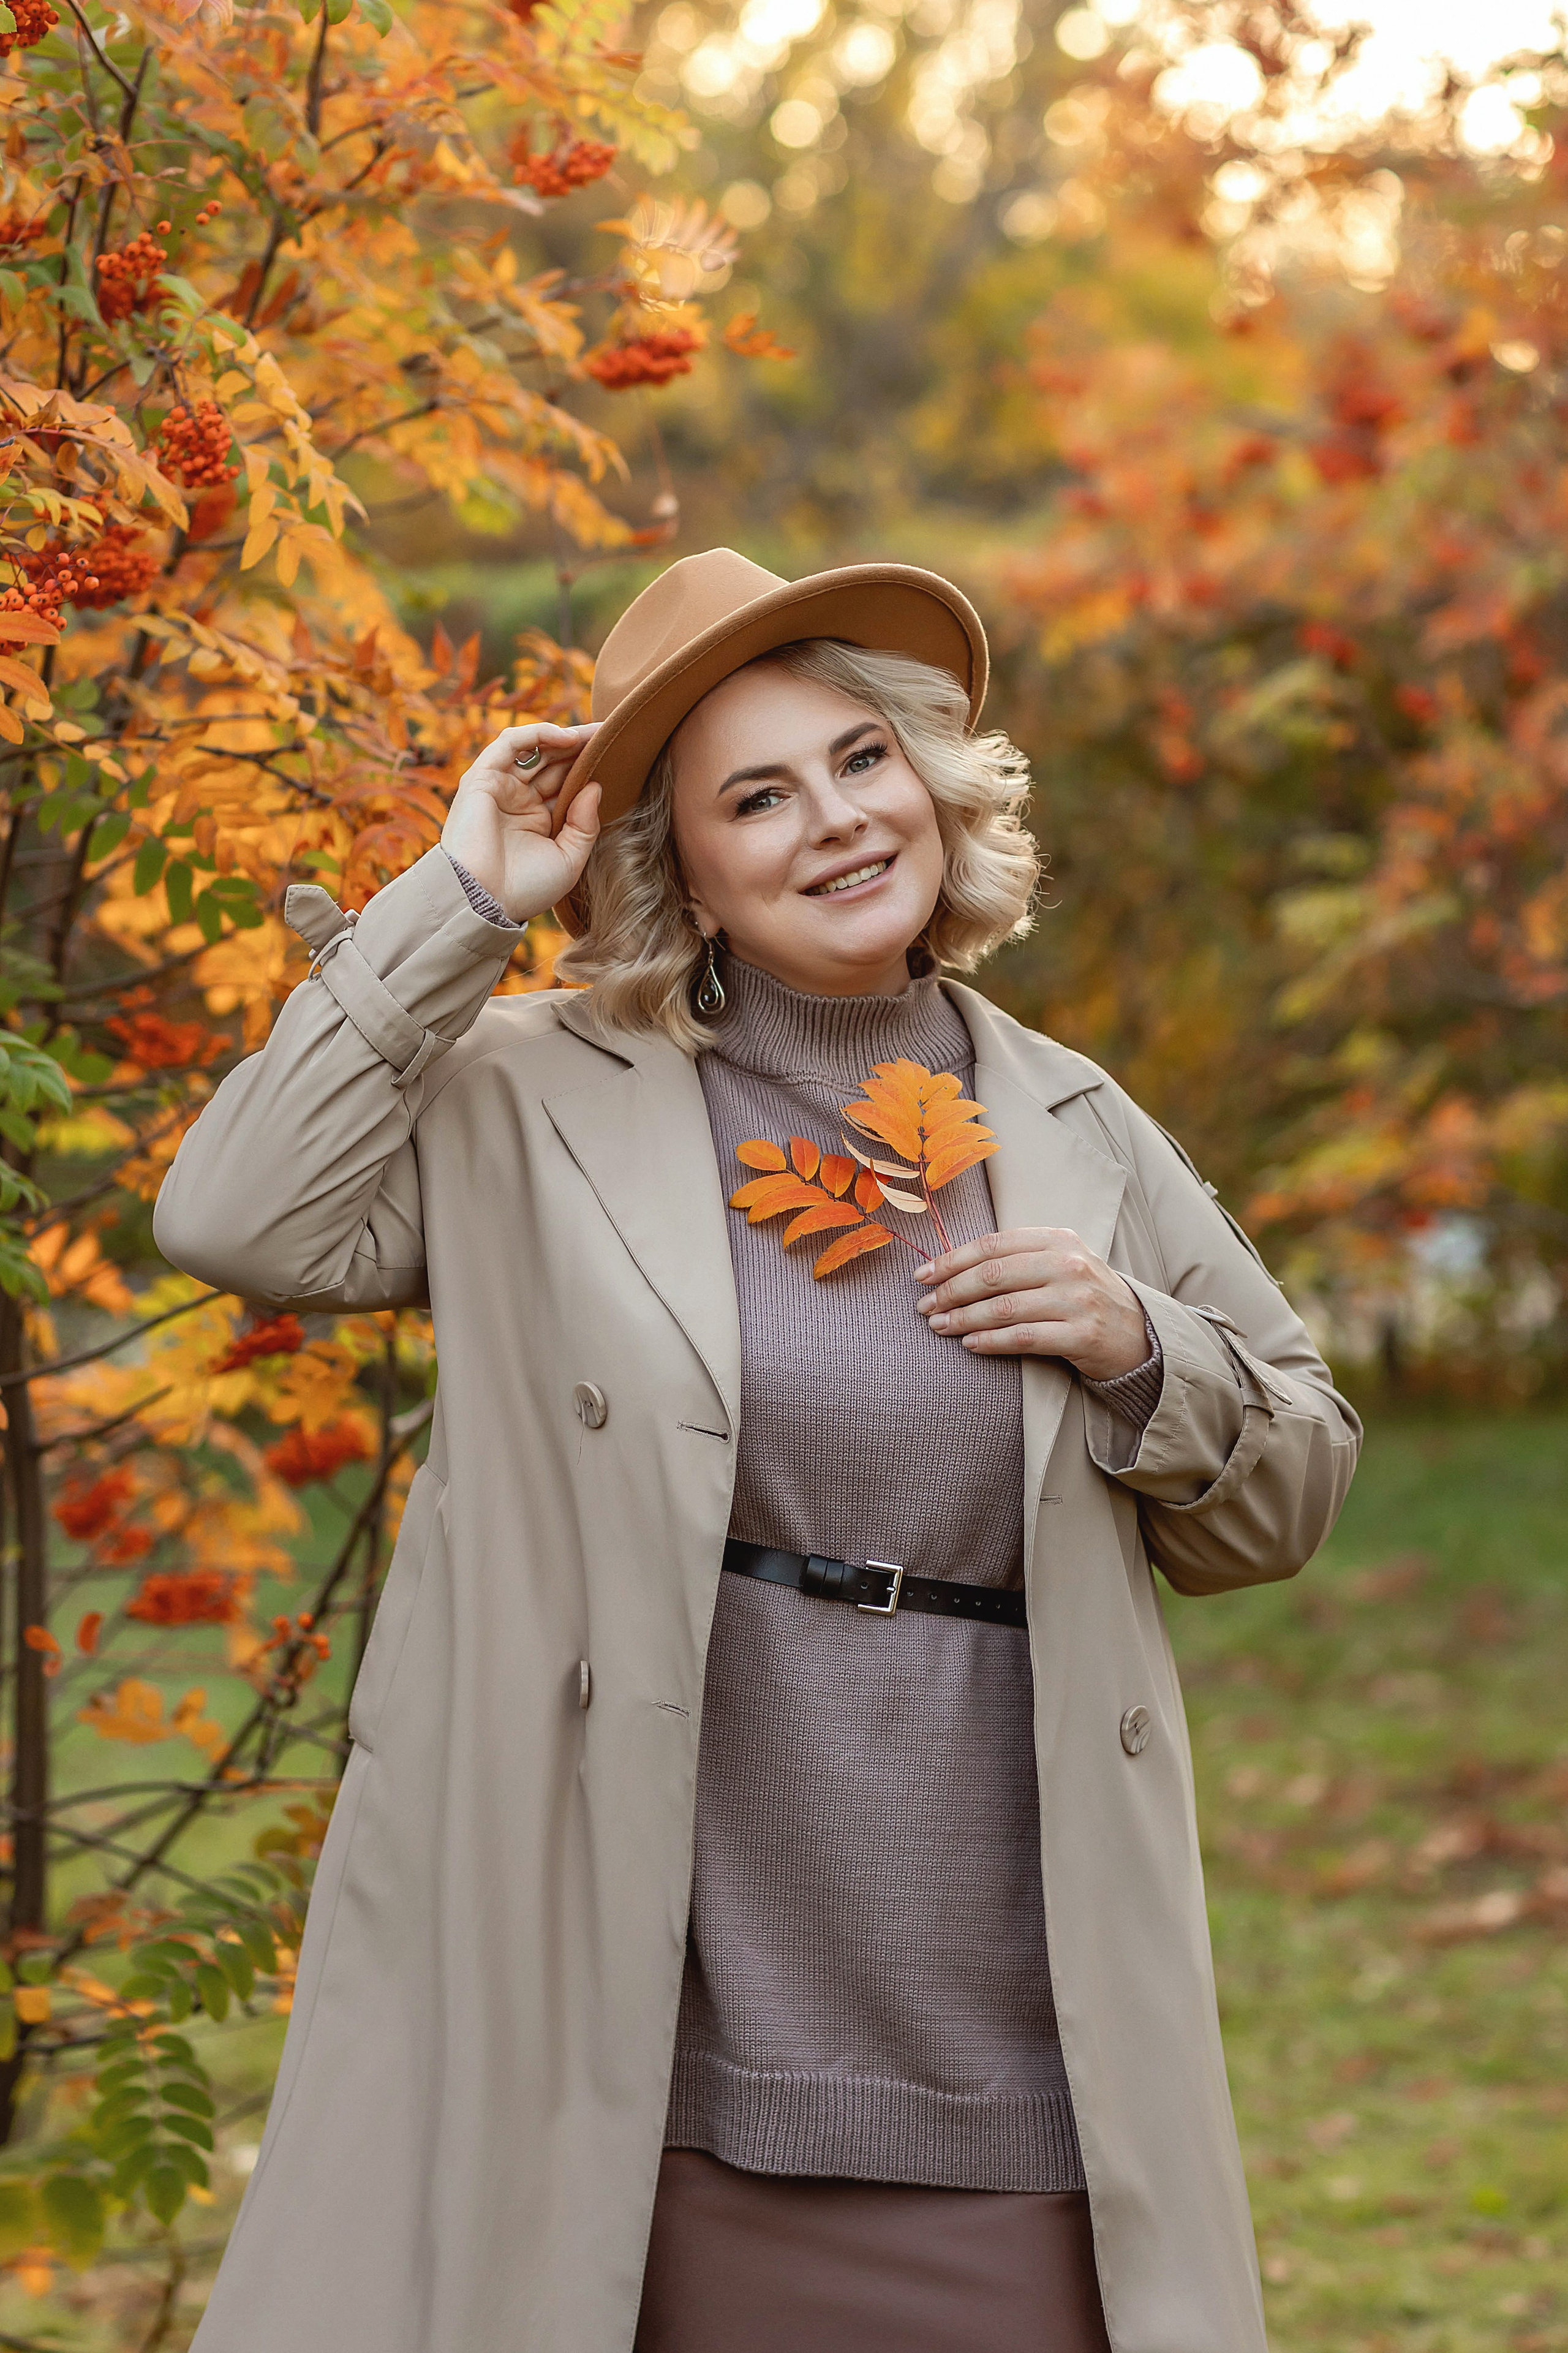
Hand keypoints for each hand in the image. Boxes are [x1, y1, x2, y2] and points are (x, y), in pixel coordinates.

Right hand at [442, 723, 600, 924]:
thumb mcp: (568, 859)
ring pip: (534, 750)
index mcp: (538, 820)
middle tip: (609, 735)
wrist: (484, 901)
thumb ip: (585, 825)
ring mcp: (500, 788)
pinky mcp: (482, 778)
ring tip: (592, 734)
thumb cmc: (524, 889)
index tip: (618, 755)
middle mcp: (519, 801)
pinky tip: (565, 737)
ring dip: (563, 737)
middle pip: (553, 763)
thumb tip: (596, 787)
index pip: (566, 784)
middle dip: (580, 747)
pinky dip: (536, 734)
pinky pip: (509, 744)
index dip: (588, 767)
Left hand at [915, 1227, 1150, 1380]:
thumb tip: (953, 1265)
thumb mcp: (1061, 1263)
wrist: (1140, 1334)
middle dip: (951, 1291)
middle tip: (924, 1306)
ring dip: (963, 1318)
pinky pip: (1023, 1337)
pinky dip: (990, 1342)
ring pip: (1004, 1307)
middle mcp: (1068, 1264)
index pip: (993, 1244)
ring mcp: (1077, 1300)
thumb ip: (1019, 1258)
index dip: (952, 1259)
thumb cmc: (1086, 1297)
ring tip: (938, 1326)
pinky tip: (969, 1344)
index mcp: (1058, 1240)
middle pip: (993, 1274)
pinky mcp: (1082, 1335)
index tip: (923, 1275)